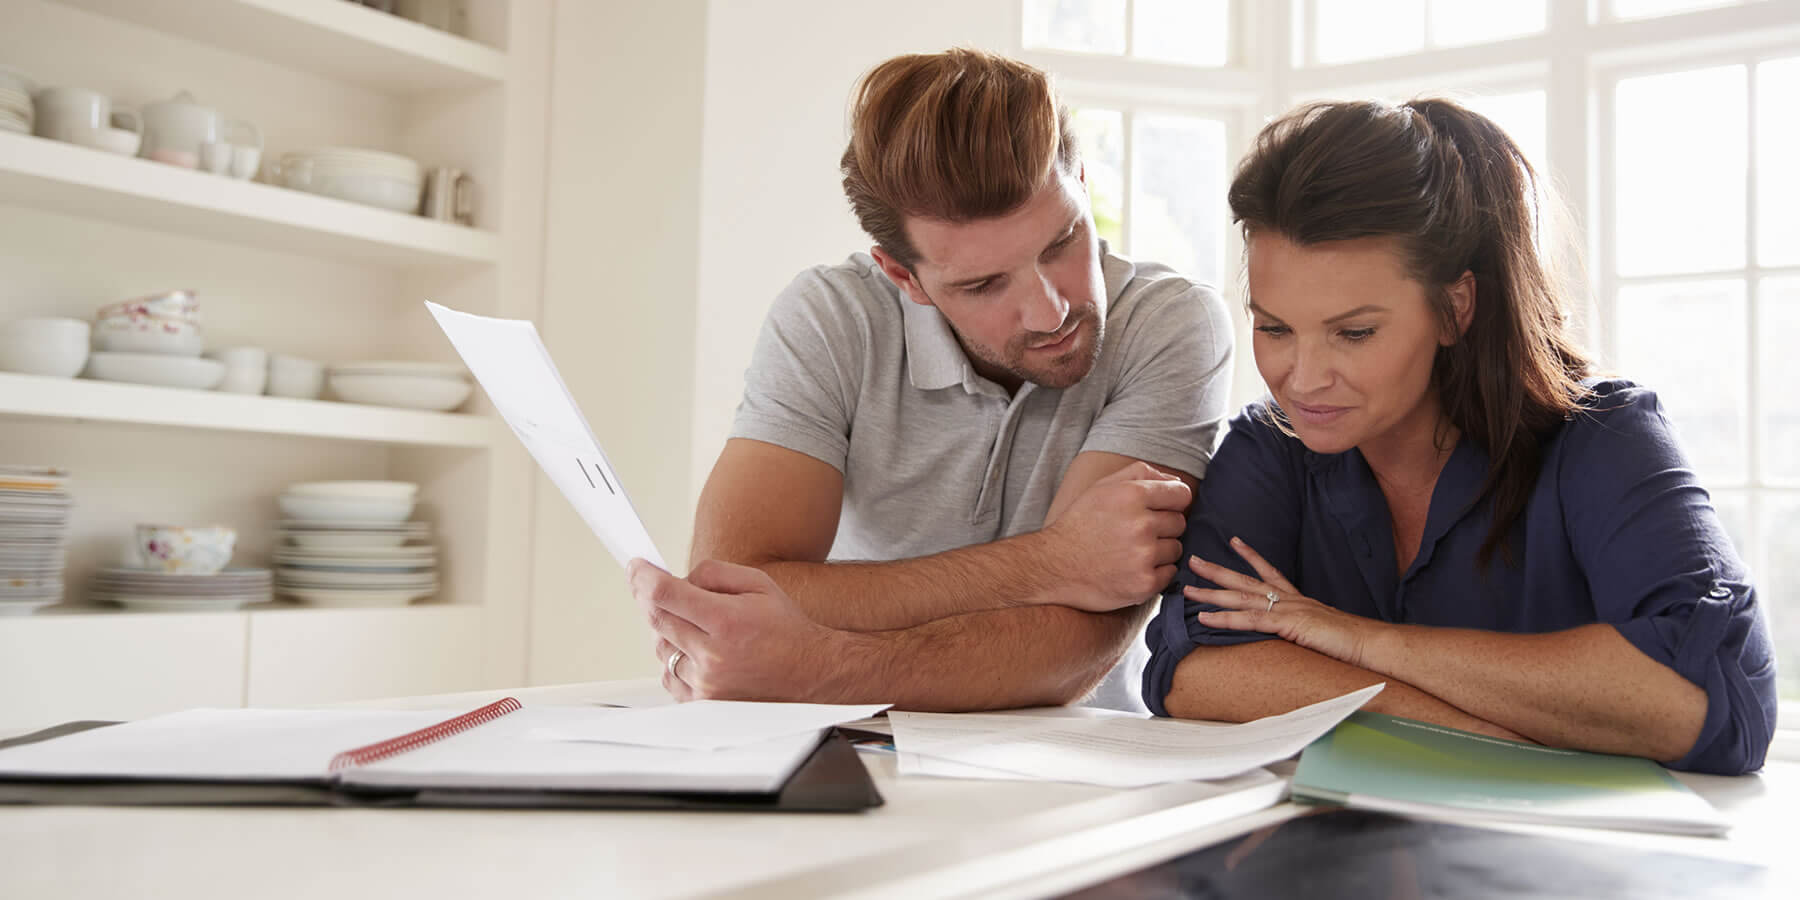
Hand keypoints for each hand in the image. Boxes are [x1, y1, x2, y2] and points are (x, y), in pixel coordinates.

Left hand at [626, 557, 848, 702]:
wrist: (810, 675)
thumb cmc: (785, 630)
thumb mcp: (758, 583)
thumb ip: (713, 573)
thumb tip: (677, 577)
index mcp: (726, 621)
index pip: (665, 594)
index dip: (643, 576)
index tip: (636, 566)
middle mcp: (712, 656)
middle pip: (656, 619)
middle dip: (648, 597)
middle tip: (651, 585)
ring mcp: (705, 683)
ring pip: (659, 646)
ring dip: (665, 628)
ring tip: (694, 623)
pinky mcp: (703, 702)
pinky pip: (668, 673)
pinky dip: (673, 656)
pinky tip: (695, 648)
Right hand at [1037, 461, 1190, 611]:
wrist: (1053, 566)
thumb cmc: (1079, 524)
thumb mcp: (1102, 488)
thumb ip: (1140, 473)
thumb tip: (1176, 480)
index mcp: (1132, 495)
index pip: (1182, 494)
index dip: (1173, 502)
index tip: (1159, 511)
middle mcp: (1141, 524)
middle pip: (1179, 523)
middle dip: (1163, 528)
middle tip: (1135, 534)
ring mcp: (1143, 556)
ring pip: (1176, 549)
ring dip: (1160, 552)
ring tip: (1131, 552)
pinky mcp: (1144, 583)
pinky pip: (1170, 573)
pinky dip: (1156, 573)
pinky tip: (1133, 569)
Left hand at [1185, 537, 1382, 668]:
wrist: (1371, 644)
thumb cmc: (1352, 642)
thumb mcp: (1321, 632)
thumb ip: (1304, 629)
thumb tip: (1295, 635)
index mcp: (1298, 599)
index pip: (1270, 572)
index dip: (1251, 556)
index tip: (1234, 541)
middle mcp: (1290, 599)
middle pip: (1246, 581)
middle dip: (1218, 570)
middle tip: (1193, 560)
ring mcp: (1288, 610)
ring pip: (1241, 598)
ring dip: (1211, 594)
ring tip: (1187, 589)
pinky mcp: (1288, 624)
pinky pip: (1249, 621)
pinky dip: (1224, 619)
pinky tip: (1204, 618)